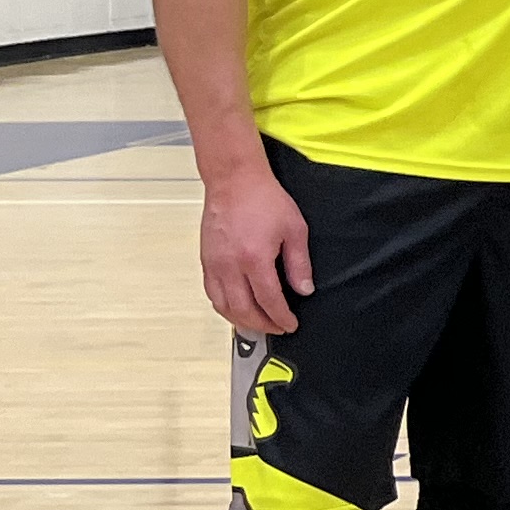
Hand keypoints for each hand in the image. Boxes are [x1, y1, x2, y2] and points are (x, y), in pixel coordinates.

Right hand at [200, 162, 312, 336]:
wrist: (234, 180)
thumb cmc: (265, 199)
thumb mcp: (294, 229)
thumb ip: (299, 264)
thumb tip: (304, 290)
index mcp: (254, 259)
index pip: (268, 301)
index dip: (280, 317)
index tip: (290, 325)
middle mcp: (230, 266)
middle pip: (244, 310)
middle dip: (262, 325)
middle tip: (277, 329)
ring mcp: (214, 264)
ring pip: (223, 306)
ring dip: (241, 321)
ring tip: (258, 325)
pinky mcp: (206, 260)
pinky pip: (212, 293)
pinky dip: (224, 307)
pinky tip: (236, 309)